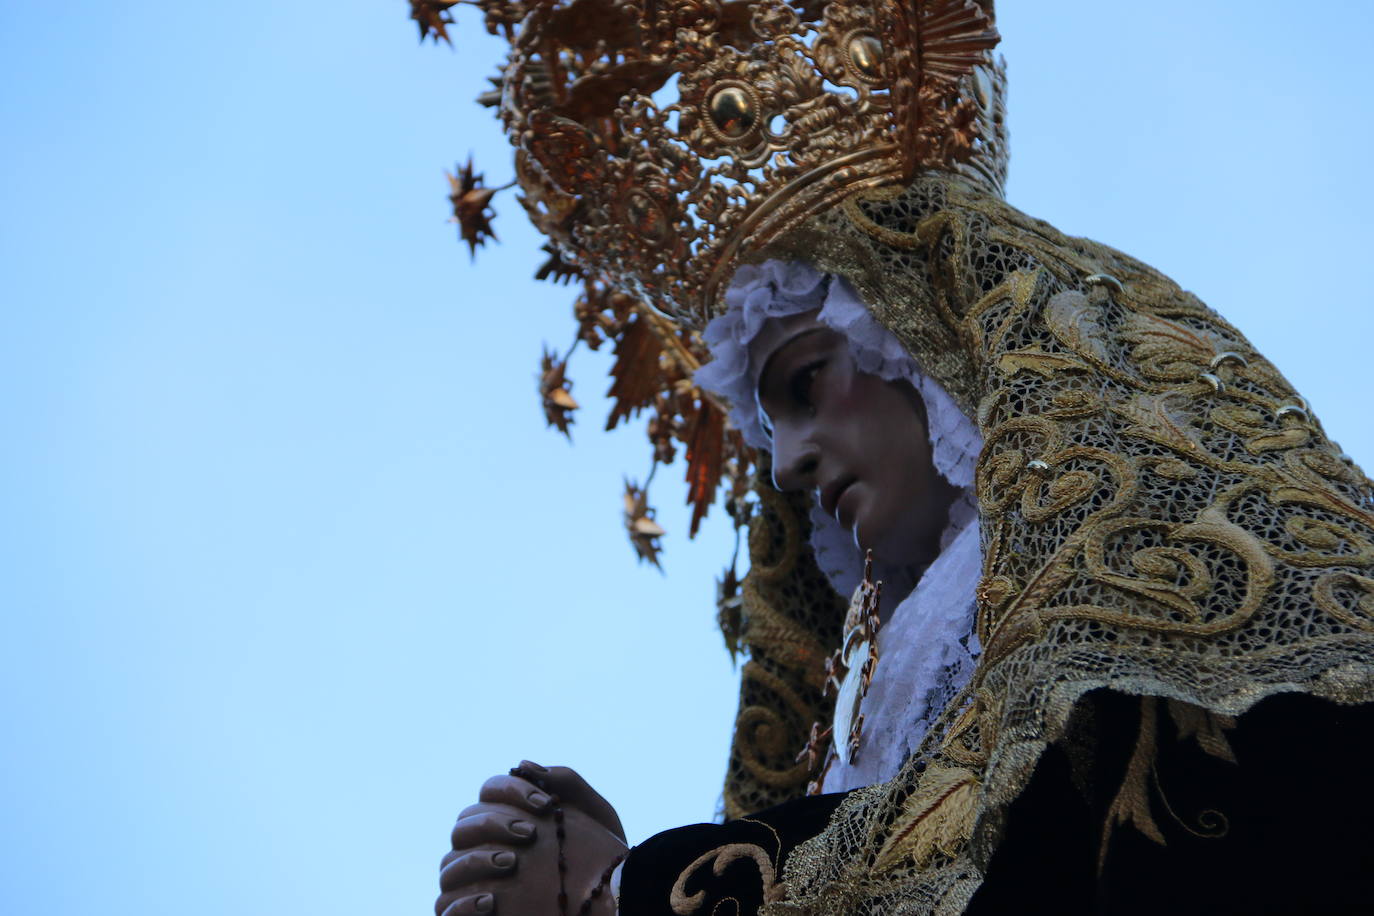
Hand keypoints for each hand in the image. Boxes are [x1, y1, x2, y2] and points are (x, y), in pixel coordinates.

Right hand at [436, 761, 628, 915]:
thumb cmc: (601, 858)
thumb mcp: (595, 816)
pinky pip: (446, 906)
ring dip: (477, 860)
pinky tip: (492, 901)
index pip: (489, 792)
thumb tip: (523, 764)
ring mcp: (471, 882)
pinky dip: (463, 903)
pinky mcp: (469, 913)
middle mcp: (482, 847)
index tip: (546, 804)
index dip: (512, 791)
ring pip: (450, 864)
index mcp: (507, 816)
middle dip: (495, 823)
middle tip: (530, 833)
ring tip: (512, 863)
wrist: (611, 899)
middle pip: (464, 824)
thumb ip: (566, 783)